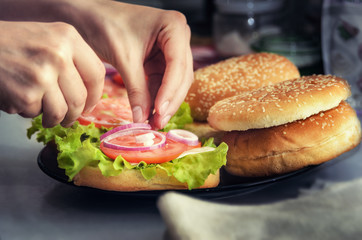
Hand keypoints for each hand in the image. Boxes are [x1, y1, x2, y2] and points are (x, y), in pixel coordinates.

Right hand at [0, 21, 104, 126]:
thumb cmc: (11, 43)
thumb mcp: (48, 38)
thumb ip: (72, 59)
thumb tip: (91, 92)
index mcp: (68, 37)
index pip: (96, 74)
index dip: (95, 95)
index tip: (89, 104)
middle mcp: (59, 54)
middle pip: (81, 98)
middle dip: (74, 114)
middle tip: (67, 118)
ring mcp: (43, 74)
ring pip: (62, 112)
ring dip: (53, 118)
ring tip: (43, 113)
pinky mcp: (26, 93)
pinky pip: (36, 113)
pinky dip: (28, 111)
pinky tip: (18, 98)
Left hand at [67, 1, 193, 128]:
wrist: (87, 16)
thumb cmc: (104, 25)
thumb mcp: (123, 58)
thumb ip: (136, 89)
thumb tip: (143, 119)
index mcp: (173, 26)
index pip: (177, 64)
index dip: (170, 91)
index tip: (160, 112)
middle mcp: (178, 37)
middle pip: (181, 76)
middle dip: (169, 101)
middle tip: (158, 123)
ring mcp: (170, 50)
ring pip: (174, 83)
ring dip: (164, 103)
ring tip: (153, 123)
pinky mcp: (160, 61)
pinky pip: (162, 84)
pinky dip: (156, 99)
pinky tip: (150, 114)